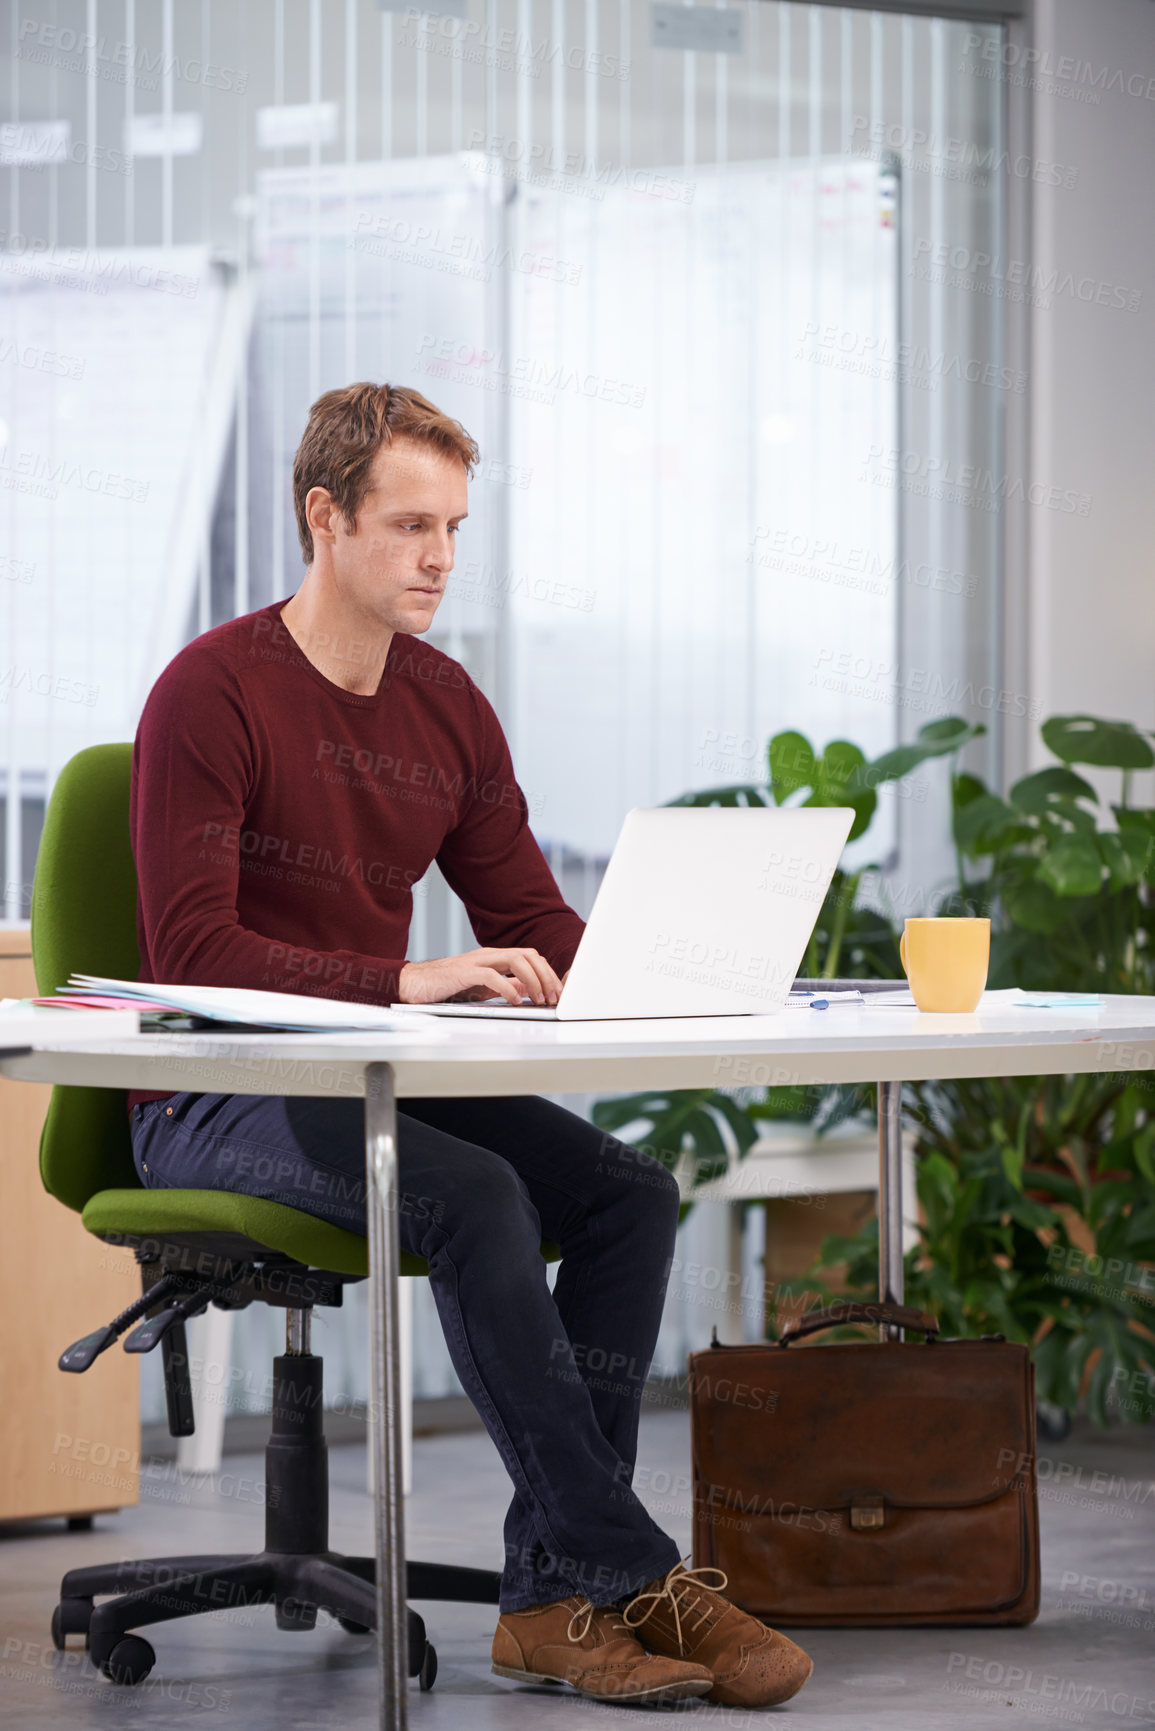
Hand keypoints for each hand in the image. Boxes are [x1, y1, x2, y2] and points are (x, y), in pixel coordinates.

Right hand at [398, 947, 563, 1006]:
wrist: (414, 984)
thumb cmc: (446, 986)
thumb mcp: (483, 987)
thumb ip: (506, 985)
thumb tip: (528, 989)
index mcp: (495, 957)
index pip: (532, 957)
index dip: (548, 974)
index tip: (557, 994)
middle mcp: (489, 955)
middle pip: (529, 955)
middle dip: (546, 976)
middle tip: (553, 998)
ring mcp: (477, 961)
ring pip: (516, 960)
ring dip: (533, 980)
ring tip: (539, 999)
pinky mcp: (464, 972)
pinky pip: (492, 976)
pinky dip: (508, 988)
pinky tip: (515, 1001)